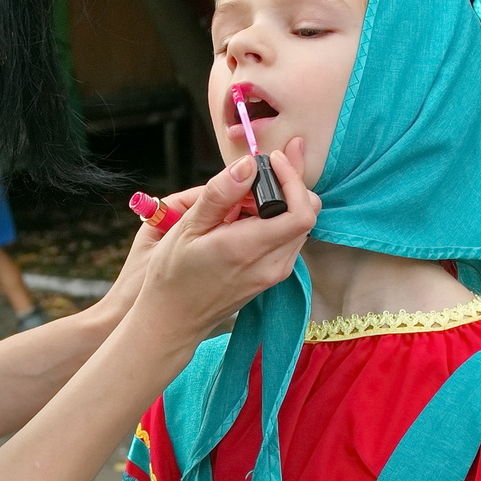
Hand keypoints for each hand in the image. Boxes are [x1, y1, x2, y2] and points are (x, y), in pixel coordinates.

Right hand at [130, 139, 318, 337]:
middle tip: (257, 175)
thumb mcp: (187, 228)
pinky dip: (275, 220)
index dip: (294, 179)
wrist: (173, 320)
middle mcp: (271, 264)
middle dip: (289, 185)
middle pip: (307, 214)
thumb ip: (220, 194)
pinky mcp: (273, 277)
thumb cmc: (173, 275)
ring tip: (244, 198)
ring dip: (282, 203)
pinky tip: (245, 218)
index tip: (272, 160)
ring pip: (300, 226)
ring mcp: (275, 274)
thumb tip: (248, 165)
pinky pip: (288, 239)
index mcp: (249, 249)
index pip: (301, 211)